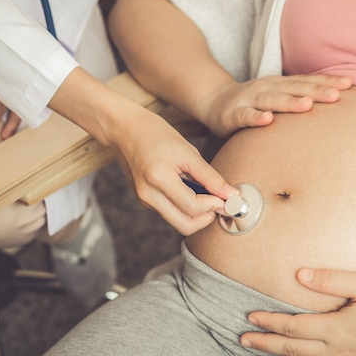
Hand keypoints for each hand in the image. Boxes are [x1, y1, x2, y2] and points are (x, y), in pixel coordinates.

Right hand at [105, 102, 238, 234]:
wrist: (125, 129)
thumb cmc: (156, 134)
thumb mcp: (188, 151)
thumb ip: (210, 176)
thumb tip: (231, 194)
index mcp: (158, 178)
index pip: (193, 207)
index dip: (214, 205)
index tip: (228, 197)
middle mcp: (148, 195)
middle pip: (185, 225)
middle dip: (207, 218)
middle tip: (219, 203)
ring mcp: (144, 200)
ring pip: (178, 222)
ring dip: (197, 214)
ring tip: (207, 195)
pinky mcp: (144, 200)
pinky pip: (170, 213)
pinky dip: (185, 208)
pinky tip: (191, 190)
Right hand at [202, 74, 351, 136]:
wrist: (214, 102)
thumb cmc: (254, 103)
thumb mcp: (278, 97)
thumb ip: (300, 99)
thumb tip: (336, 102)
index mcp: (280, 84)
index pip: (307, 82)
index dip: (327, 82)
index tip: (350, 84)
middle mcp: (267, 88)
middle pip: (294, 89)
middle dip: (315, 91)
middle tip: (336, 95)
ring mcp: (249, 99)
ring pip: (272, 100)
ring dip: (289, 102)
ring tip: (307, 105)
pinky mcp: (233, 114)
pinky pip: (246, 116)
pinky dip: (256, 118)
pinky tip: (268, 120)